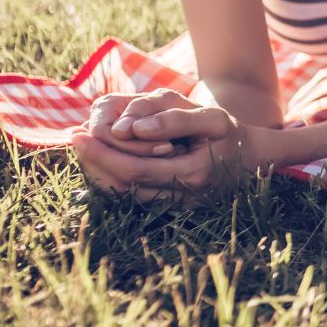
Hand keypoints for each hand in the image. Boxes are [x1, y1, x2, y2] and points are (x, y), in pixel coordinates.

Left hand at [71, 90, 257, 201]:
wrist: (253, 159)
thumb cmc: (231, 134)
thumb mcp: (212, 118)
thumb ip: (176, 120)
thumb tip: (134, 127)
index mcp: (193, 175)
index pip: (134, 169)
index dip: (103, 154)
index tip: (79, 132)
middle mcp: (183, 198)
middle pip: (124, 186)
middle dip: (94, 162)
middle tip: (73, 138)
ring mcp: (178, 207)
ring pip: (125, 197)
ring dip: (99, 174)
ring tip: (83, 150)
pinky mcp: (173, 208)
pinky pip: (134, 198)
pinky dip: (112, 181)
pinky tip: (101, 163)